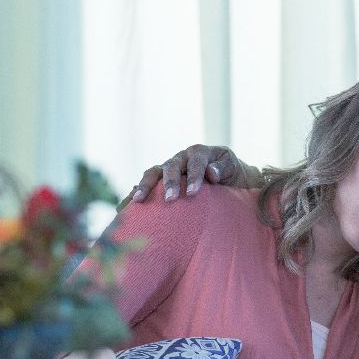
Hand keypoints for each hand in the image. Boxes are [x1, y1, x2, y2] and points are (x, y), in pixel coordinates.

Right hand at [128, 144, 255, 203]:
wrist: (226, 175)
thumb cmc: (230, 172)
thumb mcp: (232, 167)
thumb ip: (223, 169)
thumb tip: (211, 173)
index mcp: (199, 152)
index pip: (195, 163)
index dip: (194, 177)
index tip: (193, 193)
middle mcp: (181, 158)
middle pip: (170, 167)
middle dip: (169, 183)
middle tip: (169, 199)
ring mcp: (168, 168)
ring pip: (153, 173)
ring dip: (145, 186)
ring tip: (138, 201)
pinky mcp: (161, 179)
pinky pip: (147, 184)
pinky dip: (136, 192)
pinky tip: (126, 206)